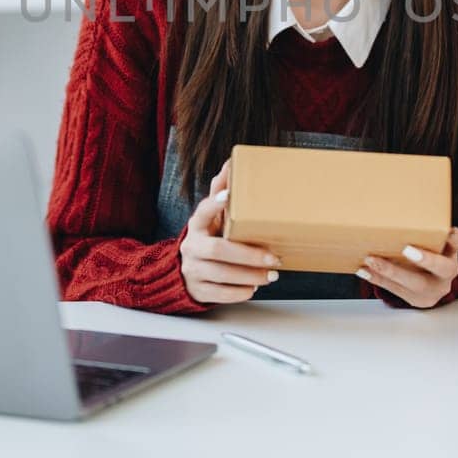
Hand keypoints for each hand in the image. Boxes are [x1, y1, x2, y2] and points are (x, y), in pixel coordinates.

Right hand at [179, 160, 281, 304]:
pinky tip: (253, 287)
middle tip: (273, 257)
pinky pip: (219, 294)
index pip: (202, 212)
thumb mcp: (212, 219)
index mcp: (197, 225)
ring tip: (271, 274)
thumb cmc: (208, 239)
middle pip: (218, 250)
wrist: (183, 272)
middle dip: (248, 255)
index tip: (227, 196)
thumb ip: (220, 194)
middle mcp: (192, 247)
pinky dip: (239, 292)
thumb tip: (230, 163)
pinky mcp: (198, 290)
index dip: (214, 205)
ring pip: (221, 274)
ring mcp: (192, 270)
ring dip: (250, 275)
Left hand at [358, 228, 457, 308]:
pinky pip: (397, 290)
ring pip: (416, 283)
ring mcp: (434, 288)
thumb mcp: (428, 241)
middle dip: (426, 259)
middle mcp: (447, 272)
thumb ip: (419, 229)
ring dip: (391, 271)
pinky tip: (364, 271)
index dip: (455, 237)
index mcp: (451, 252)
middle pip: (442, 268)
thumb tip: (389, 202)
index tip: (448, 231)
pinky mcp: (418, 299)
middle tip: (406, 249)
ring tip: (371, 260)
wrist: (428, 284)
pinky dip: (378, 279)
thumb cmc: (424, 252)